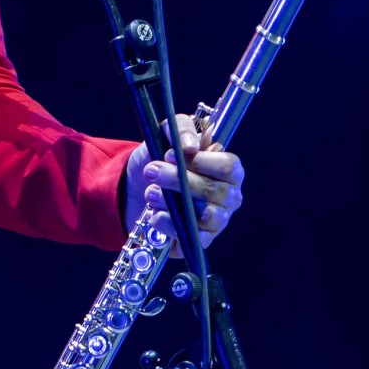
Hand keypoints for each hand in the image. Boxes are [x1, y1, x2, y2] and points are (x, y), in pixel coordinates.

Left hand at [122, 114, 245, 254]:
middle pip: (213, 190)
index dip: (200, 162)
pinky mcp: (202, 239)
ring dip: (173, 203)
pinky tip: (155, 216)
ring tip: (150, 193)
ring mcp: (218, 220)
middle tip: (152, 171)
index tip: (170, 155)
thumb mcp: (166, 135)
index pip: (228, 167)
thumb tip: (190, 146)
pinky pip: (193, 237)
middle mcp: (229, 196)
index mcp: (228, 170)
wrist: (138, 187)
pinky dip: (171, 226)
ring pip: (205, 215)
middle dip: (178, 180)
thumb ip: (181, 129)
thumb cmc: (162, 159)